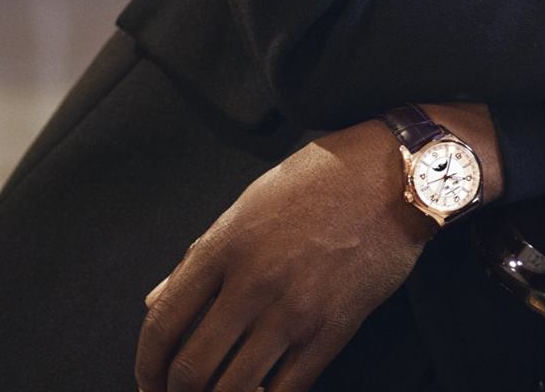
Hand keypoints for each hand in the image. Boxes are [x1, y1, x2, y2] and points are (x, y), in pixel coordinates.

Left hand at [135, 122, 430, 391]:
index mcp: (225, 246)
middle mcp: (254, 282)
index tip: (149, 377)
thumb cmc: (324, 178)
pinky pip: (288, 389)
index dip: (147, 364)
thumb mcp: (250, 202)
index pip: (163, 323)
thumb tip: (157, 300)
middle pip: (192, 368)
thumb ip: (201, 255)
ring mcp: (295, 310)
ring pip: (234, 389)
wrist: (397, 175)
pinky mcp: (333, 329)